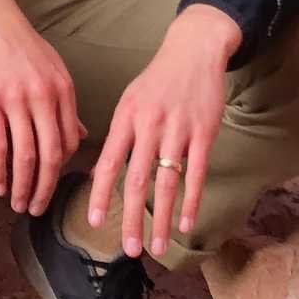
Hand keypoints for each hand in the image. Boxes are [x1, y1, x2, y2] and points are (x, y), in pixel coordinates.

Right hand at [0, 0, 86, 215]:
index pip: (70, 141)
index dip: (61, 169)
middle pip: (51, 155)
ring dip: (22, 186)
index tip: (52, 185)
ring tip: (18, 204)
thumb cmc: (21, 45)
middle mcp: (44, 97)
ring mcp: (16, 100)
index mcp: (63, 91)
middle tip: (38, 209)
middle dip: (46, 188)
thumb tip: (80, 134)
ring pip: (25, 155)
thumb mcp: (52, 69)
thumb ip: (65, 104)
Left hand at [88, 3, 240, 257]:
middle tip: (129, 249)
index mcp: (126, 117)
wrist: (193, 50)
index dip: (100, 193)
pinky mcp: (204, 132)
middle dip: (131, 217)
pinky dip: (191, 201)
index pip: (108, 161)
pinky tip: (185, 223)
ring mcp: (178, 129)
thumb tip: (101, 169)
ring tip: (156, 246)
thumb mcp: (130, 100)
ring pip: (167, 181)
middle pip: (137, 179)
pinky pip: (197, 173)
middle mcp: (149, 125)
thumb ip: (119, 134)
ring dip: (160, 218)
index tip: (94, 221)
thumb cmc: (158, 79)